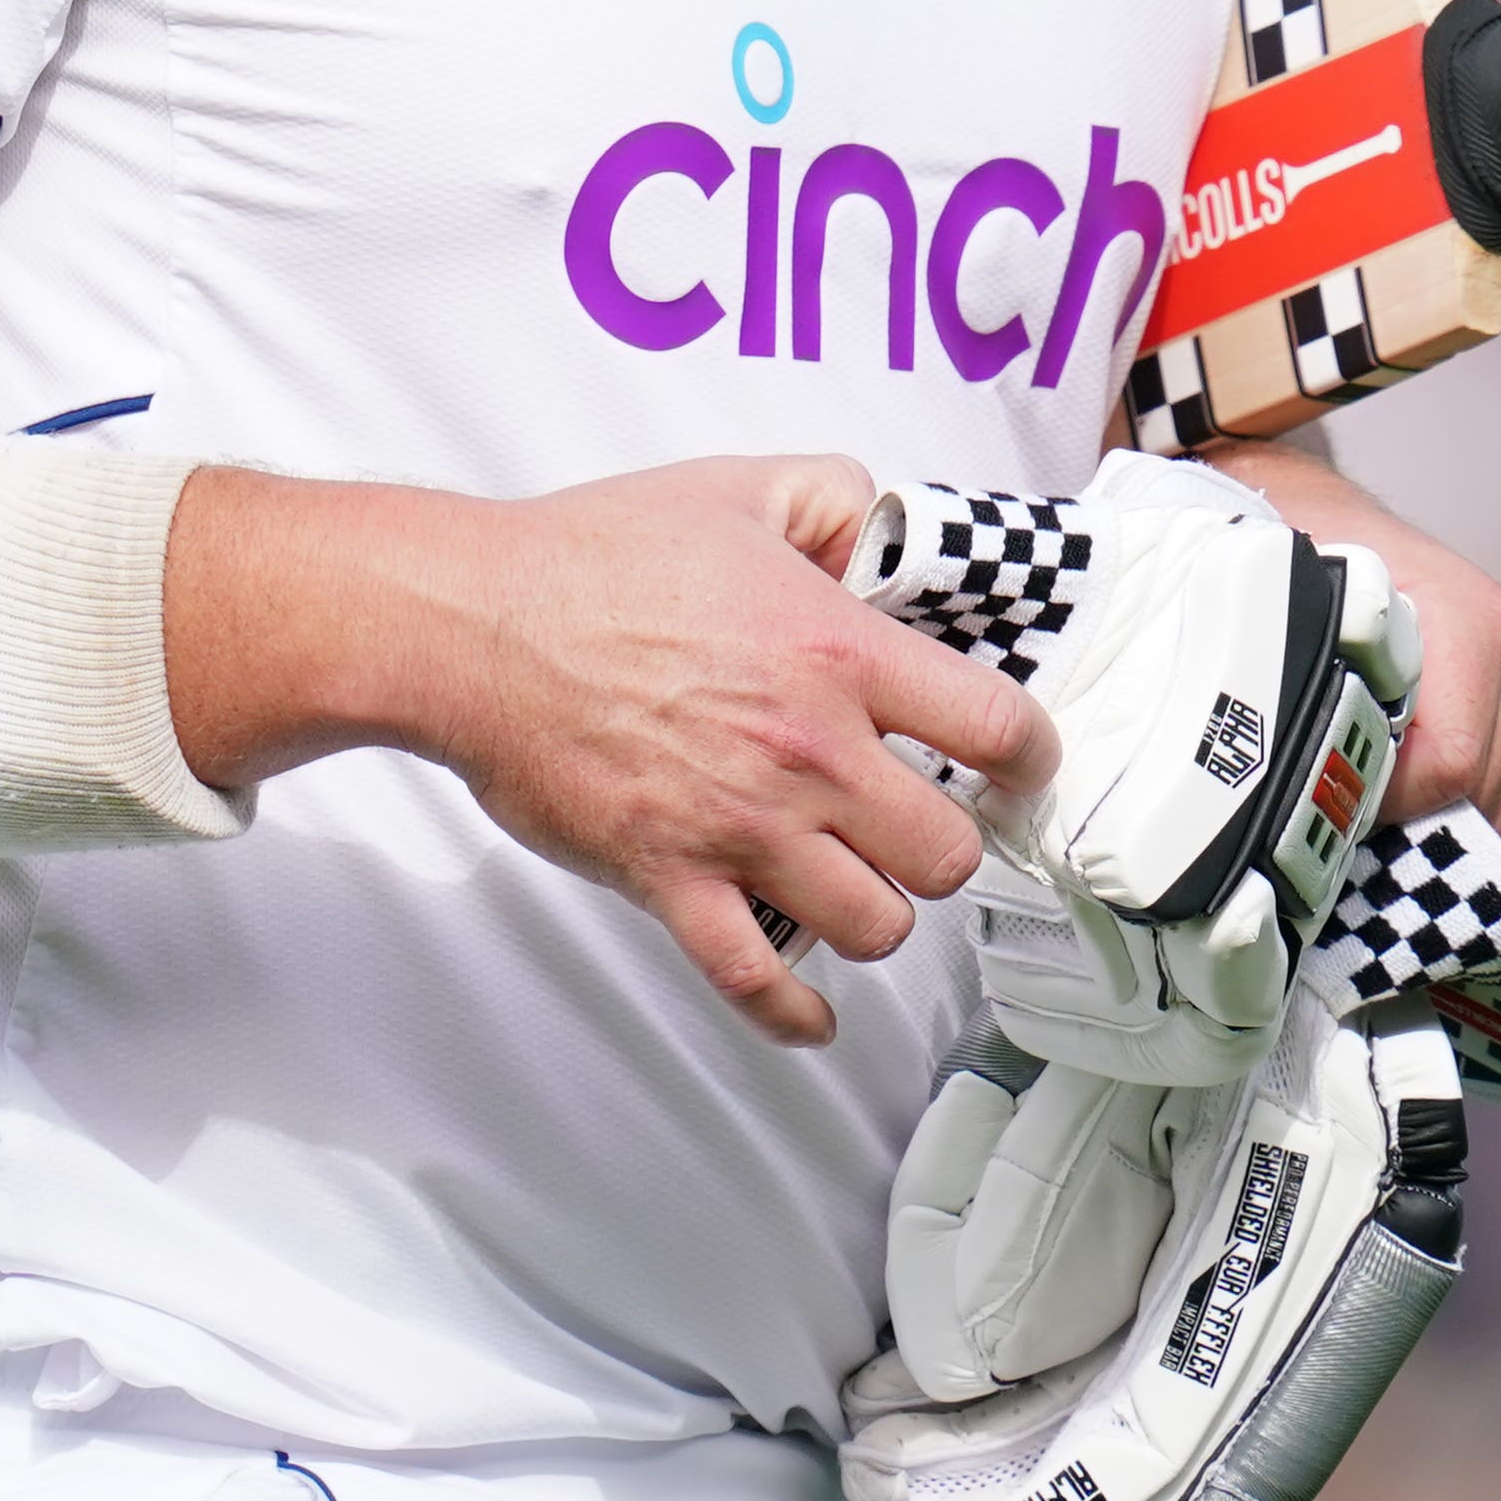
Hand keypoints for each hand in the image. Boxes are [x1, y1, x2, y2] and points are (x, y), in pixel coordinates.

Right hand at [169, 452, 1046, 1046]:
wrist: (475, 627)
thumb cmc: (590, 559)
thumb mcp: (734, 489)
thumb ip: (830, 497)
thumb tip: (878, 528)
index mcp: (839, 653)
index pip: (995, 726)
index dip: (1025, 754)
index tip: (1017, 765)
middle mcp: (809, 751)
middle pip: (946, 853)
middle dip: (942, 845)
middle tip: (917, 826)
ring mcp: (742, 826)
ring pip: (875, 925)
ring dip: (877, 914)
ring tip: (856, 885)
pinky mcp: (672, 879)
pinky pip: (756, 980)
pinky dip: (794, 1011)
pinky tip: (812, 1011)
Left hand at [1221, 446, 1500, 829]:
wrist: (1344, 531)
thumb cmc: (1322, 565)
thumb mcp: (1303, 600)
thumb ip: (1313, 663)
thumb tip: (1307, 750)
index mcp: (1474, 618)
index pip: (1452, 759)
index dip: (1391, 799)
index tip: (1336, 796)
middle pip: (1478, 788)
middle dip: (1411, 811)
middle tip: (1343, 799)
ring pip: (1493, 798)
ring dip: (1433, 811)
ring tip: (1369, 782)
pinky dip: (1452, 802)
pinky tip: (1403, 782)